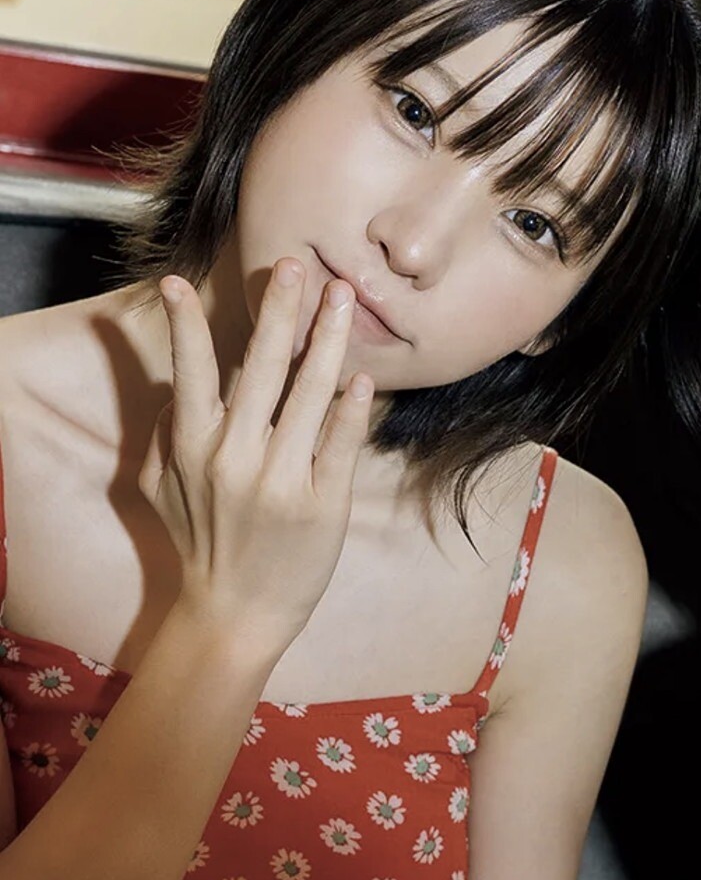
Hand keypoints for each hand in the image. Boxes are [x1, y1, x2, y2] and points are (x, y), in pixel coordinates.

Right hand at [139, 261, 372, 655]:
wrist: (235, 615)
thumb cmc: (200, 545)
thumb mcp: (159, 490)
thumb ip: (160, 434)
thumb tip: (175, 385)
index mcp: (192, 448)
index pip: (190, 371)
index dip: (185, 324)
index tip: (180, 279)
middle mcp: (234, 457)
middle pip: (259, 368)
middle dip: (279, 310)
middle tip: (296, 264)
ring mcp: (281, 480)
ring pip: (309, 394)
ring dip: (327, 339)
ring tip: (343, 297)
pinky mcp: (322, 504)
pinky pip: (341, 444)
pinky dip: (353, 408)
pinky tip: (361, 377)